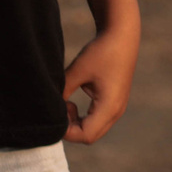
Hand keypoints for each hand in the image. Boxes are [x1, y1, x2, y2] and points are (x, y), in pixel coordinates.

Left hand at [62, 26, 139, 143]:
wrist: (122, 35)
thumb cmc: (101, 51)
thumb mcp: (77, 72)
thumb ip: (63, 92)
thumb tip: (50, 108)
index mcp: (109, 107)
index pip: (85, 135)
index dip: (67, 131)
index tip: (57, 112)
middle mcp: (116, 111)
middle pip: (90, 136)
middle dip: (71, 129)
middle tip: (60, 108)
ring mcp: (117, 108)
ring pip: (94, 130)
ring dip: (77, 123)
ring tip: (67, 104)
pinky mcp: (115, 102)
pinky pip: (97, 120)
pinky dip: (83, 117)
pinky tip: (74, 101)